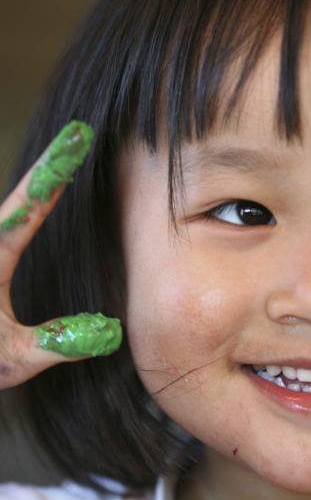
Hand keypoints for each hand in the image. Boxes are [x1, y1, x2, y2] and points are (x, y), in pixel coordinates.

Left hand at [0, 121, 120, 388]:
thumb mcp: (13, 360)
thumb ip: (58, 341)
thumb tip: (109, 332)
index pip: (27, 208)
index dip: (53, 172)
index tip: (75, 139)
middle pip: (10, 208)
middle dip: (43, 177)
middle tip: (74, 142)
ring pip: (1, 225)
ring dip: (24, 205)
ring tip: (53, 176)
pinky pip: (2, 233)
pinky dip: (13, 223)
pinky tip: (17, 228)